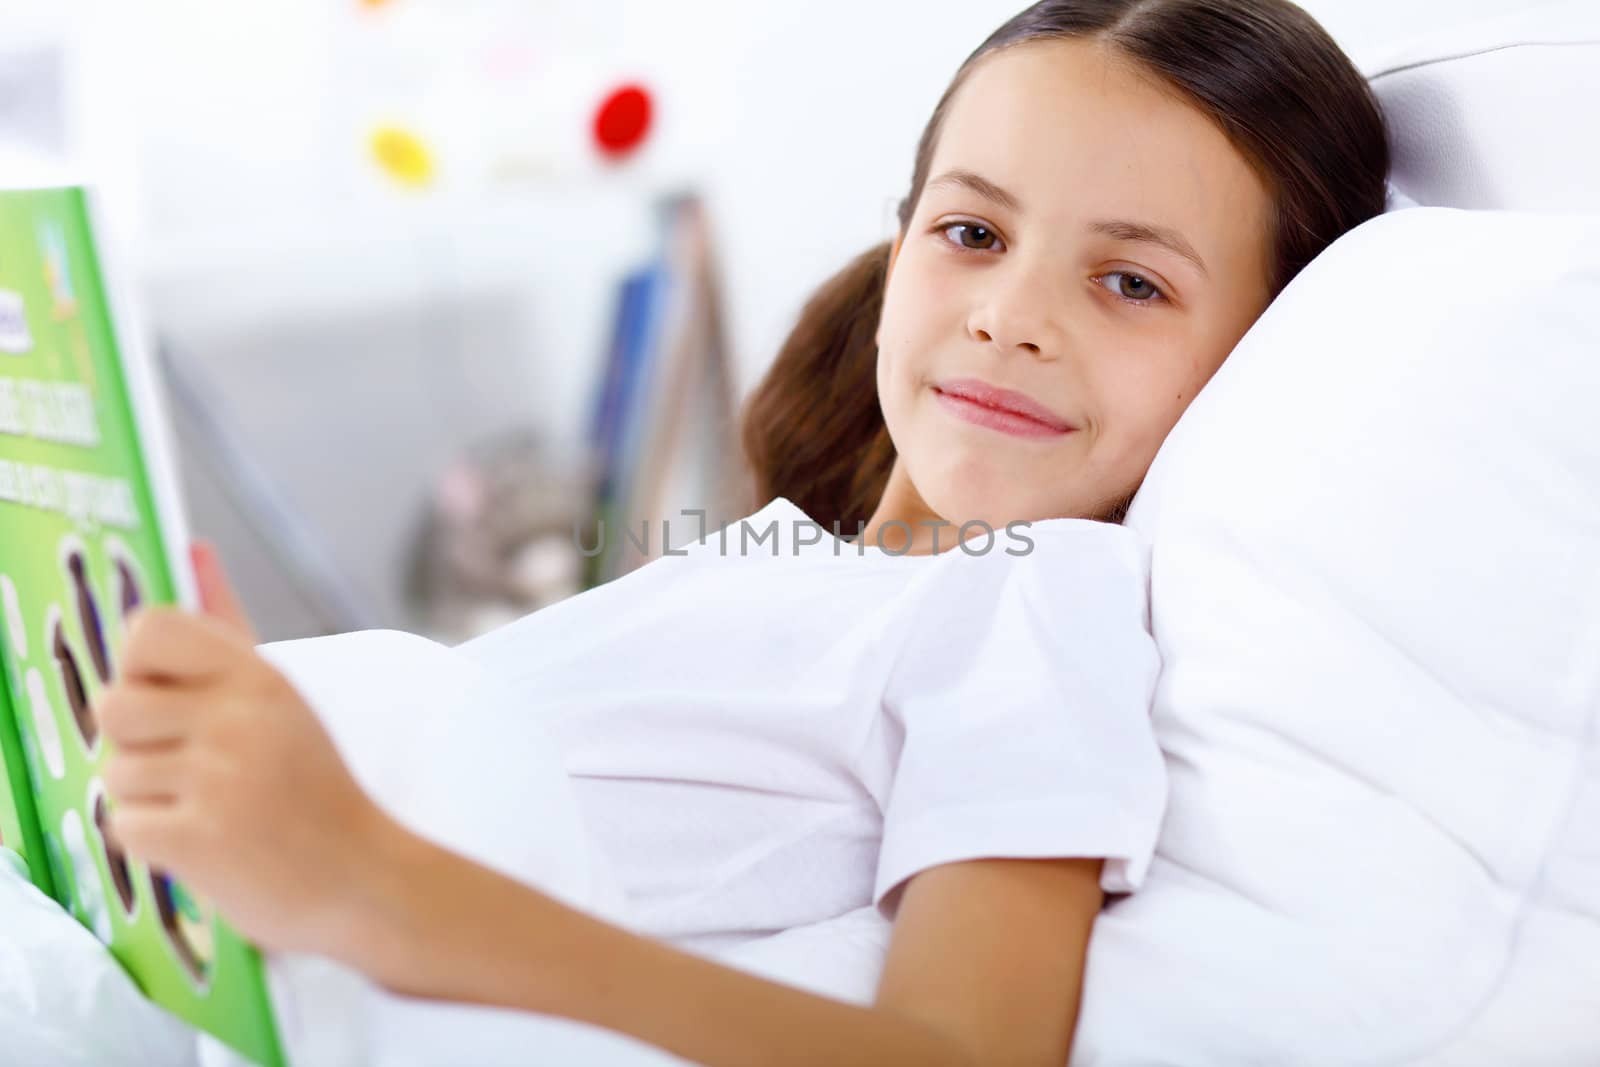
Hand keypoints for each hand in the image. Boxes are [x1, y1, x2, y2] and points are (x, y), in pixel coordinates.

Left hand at [97, 545, 389, 958]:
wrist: (365, 874)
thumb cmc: (314, 784)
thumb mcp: (280, 696)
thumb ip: (228, 627)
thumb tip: (195, 548)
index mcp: (256, 676)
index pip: (147, 630)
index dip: (139, 667)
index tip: (173, 700)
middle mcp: (237, 718)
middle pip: (114, 705)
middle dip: (135, 743)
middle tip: (188, 765)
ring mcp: (219, 778)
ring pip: (114, 772)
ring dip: (149, 799)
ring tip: (208, 808)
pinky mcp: (201, 839)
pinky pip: (125, 826)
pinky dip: (155, 843)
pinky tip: (204, 842)